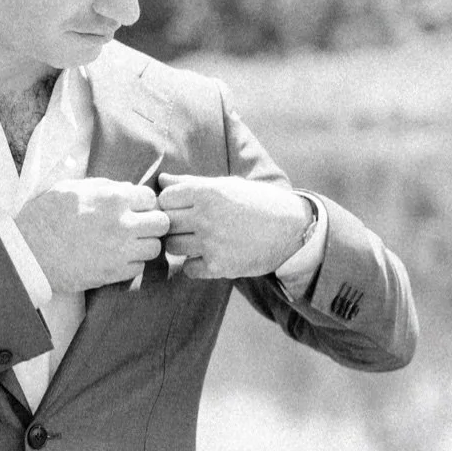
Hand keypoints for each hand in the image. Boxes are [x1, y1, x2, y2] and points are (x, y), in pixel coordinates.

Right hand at [21, 180, 168, 292]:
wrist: (32, 250)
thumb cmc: (49, 214)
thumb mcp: (75, 187)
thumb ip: (105, 187)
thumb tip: (127, 190)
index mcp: (113, 197)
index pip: (151, 198)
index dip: (144, 203)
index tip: (136, 209)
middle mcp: (122, 223)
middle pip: (162, 223)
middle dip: (153, 223)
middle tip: (139, 227)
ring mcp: (120, 250)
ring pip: (155, 247)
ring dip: (145, 245)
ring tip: (128, 244)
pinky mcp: (114, 273)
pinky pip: (139, 268)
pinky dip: (132, 263)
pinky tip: (117, 258)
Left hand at [155, 168, 312, 281]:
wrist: (289, 229)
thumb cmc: (256, 202)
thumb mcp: (226, 185)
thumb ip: (192, 183)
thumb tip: (161, 181)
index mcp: (207, 192)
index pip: (165, 198)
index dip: (168, 203)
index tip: (179, 207)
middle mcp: (206, 217)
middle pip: (166, 223)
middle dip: (171, 224)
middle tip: (185, 225)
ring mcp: (211, 244)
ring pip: (173, 247)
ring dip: (180, 244)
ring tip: (195, 240)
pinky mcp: (219, 267)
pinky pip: (189, 269)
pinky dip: (193, 265)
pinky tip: (206, 256)